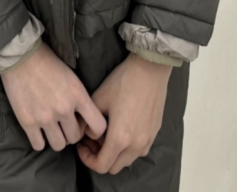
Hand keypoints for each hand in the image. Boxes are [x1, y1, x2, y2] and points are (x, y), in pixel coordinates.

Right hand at [0, 41, 106, 151]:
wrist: (22, 56)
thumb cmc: (48, 62)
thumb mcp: (72, 78)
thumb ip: (80, 98)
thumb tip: (84, 117)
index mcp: (78, 95)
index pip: (98, 126)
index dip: (94, 130)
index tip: (87, 126)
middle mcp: (64, 109)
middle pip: (75, 138)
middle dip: (71, 133)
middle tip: (64, 125)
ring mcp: (45, 117)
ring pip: (59, 145)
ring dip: (56, 138)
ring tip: (52, 128)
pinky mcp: (27, 122)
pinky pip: (39, 145)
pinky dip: (40, 140)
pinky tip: (38, 130)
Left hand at [77, 52, 172, 174]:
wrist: (149, 69)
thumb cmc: (123, 82)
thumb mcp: (98, 99)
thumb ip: (88, 122)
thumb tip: (84, 133)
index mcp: (120, 138)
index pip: (101, 165)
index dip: (87, 159)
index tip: (82, 145)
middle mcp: (136, 145)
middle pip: (114, 167)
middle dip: (99, 157)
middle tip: (91, 139)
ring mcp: (148, 140)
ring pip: (127, 160)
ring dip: (114, 154)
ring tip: (106, 134)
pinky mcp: (154, 132)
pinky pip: (138, 150)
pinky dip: (127, 148)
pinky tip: (122, 129)